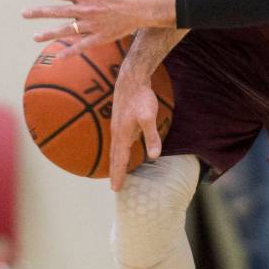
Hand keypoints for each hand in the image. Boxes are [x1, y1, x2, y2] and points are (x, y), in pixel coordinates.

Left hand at [24, 0, 172, 56]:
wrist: (143, 6)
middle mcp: (85, 10)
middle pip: (57, 12)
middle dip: (38, 13)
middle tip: (24, 14)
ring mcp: (91, 25)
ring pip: (65, 30)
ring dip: (48, 33)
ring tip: (34, 36)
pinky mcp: (99, 37)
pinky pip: (81, 46)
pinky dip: (70, 52)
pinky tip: (58, 56)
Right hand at [109, 68, 162, 190]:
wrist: (131, 79)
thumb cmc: (140, 97)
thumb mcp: (149, 117)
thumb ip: (152, 136)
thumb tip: (154, 156)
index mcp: (122, 135)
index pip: (120, 160)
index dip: (119, 174)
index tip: (116, 189)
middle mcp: (117, 133)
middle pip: (114, 157)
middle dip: (115, 172)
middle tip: (114, 188)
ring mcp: (117, 127)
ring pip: (115, 150)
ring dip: (115, 163)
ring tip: (116, 173)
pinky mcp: (120, 121)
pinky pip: (117, 142)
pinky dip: (117, 152)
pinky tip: (122, 152)